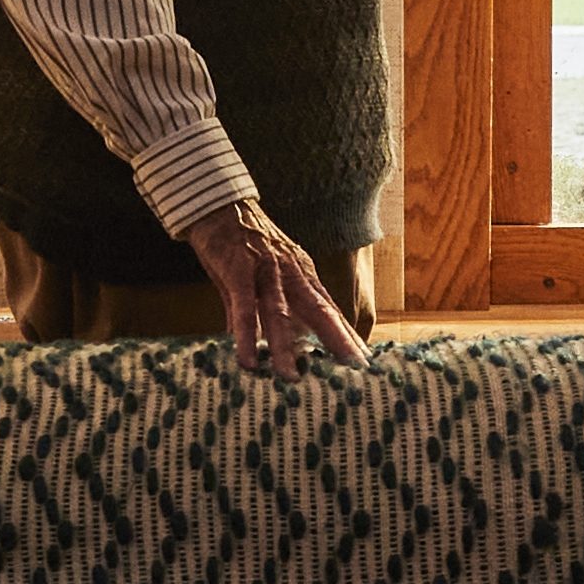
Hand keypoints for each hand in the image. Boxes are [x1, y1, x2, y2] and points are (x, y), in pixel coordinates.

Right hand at [190, 202, 369, 373]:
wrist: (218, 204)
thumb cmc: (243, 244)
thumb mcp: (265, 276)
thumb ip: (265, 310)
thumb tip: (266, 344)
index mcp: (302, 274)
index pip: (330, 309)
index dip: (347, 335)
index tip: (364, 360)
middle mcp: (291, 272)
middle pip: (320, 310)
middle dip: (338, 342)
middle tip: (352, 370)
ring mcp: (266, 270)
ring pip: (279, 313)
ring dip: (285, 348)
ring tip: (291, 379)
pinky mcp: (238, 269)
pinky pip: (243, 307)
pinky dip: (246, 334)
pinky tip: (248, 358)